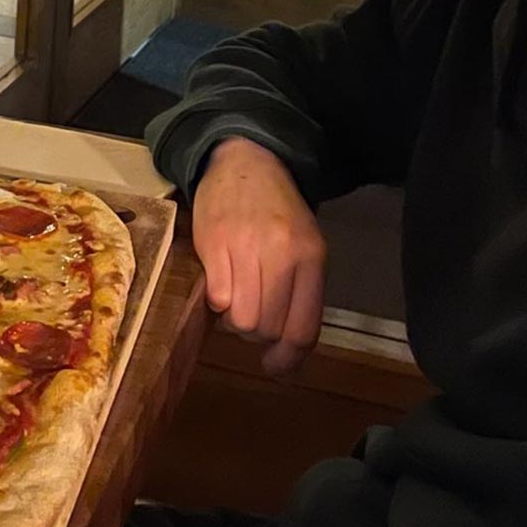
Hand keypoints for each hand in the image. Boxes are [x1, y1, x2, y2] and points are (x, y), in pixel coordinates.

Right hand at [192, 137, 325, 376]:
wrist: (245, 160)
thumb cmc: (278, 210)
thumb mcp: (305, 245)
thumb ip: (301, 290)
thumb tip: (287, 347)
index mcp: (312, 257)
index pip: (304, 328)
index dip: (288, 358)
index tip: (275, 366)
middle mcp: (283, 254)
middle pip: (269, 328)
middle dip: (258, 333)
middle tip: (253, 315)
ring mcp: (247, 248)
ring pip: (242, 320)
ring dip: (236, 320)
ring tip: (236, 298)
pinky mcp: (214, 244)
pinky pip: (217, 299)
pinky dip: (217, 302)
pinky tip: (222, 284)